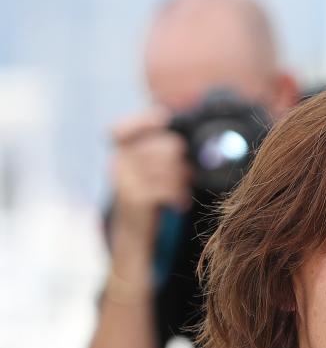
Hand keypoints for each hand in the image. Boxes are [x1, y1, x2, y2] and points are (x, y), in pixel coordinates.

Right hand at [108, 107, 190, 244]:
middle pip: (156, 148)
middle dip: (178, 159)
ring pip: (163, 168)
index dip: (142, 122)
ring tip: (182, 188)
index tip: (164, 119)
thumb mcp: (151, 167)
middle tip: (187, 172)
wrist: (134, 228)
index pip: (120, 130)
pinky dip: (177, 194)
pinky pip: (163, 189)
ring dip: (180, 179)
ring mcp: (122, 181)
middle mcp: (116, 163)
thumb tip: (185, 134)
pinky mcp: (132, 200)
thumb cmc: (150, 190)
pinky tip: (179, 202)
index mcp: (119, 151)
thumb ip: (161, 148)